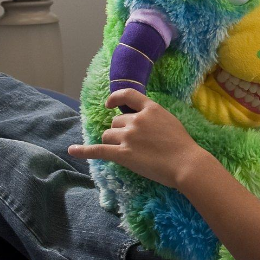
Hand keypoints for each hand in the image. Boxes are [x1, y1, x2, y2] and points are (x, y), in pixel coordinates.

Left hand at [68, 89, 209, 188]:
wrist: (186, 164)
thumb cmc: (183, 146)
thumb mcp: (170, 122)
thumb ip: (153, 118)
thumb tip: (139, 121)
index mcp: (150, 109)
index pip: (128, 95)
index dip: (115, 98)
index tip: (109, 104)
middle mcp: (137, 120)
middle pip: (116, 122)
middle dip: (120, 132)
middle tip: (135, 145)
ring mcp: (128, 136)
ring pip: (108, 136)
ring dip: (113, 143)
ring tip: (129, 153)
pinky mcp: (123, 154)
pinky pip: (98, 150)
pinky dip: (83, 150)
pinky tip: (72, 150)